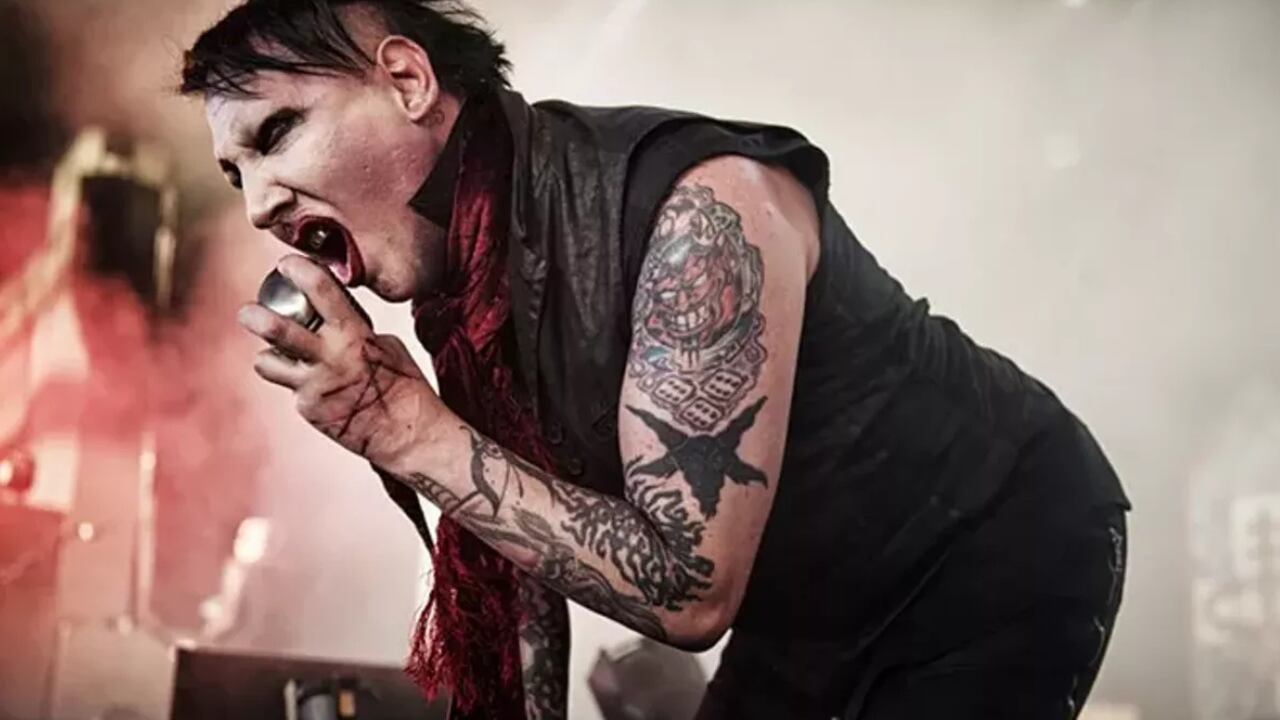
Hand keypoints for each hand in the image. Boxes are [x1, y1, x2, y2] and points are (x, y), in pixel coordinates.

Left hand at [237, 255, 446, 468]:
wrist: (409, 434)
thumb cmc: (405, 387)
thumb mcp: (388, 347)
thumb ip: (357, 332)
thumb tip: (335, 322)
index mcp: (354, 334)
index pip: (321, 290)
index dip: (299, 270)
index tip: (287, 264)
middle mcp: (329, 357)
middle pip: (277, 329)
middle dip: (255, 316)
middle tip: (247, 311)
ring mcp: (315, 385)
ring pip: (268, 363)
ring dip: (267, 357)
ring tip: (271, 356)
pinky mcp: (309, 409)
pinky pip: (290, 389)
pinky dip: (298, 385)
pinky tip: (317, 390)